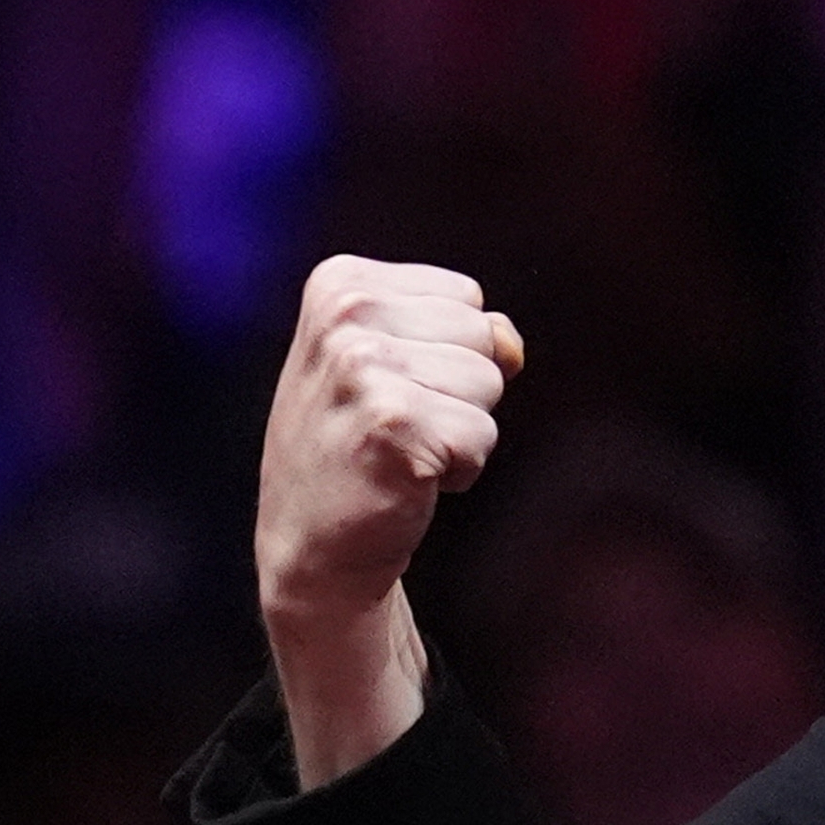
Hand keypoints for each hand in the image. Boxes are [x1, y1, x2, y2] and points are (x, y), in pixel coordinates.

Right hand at [255, 256, 524, 784]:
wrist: (313, 541)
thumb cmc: (360, 443)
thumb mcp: (396, 364)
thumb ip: (466, 331)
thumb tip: (510, 343)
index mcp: (341, 282)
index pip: (465, 297)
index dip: (446, 353)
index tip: (387, 386)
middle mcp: (345, 314)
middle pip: (483, 336)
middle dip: (459, 389)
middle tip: (396, 424)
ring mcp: (363, 367)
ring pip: (490, 384)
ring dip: (460, 430)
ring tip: (400, 449)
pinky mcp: (392, 423)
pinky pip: (482, 435)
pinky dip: (460, 468)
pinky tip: (406, 478)